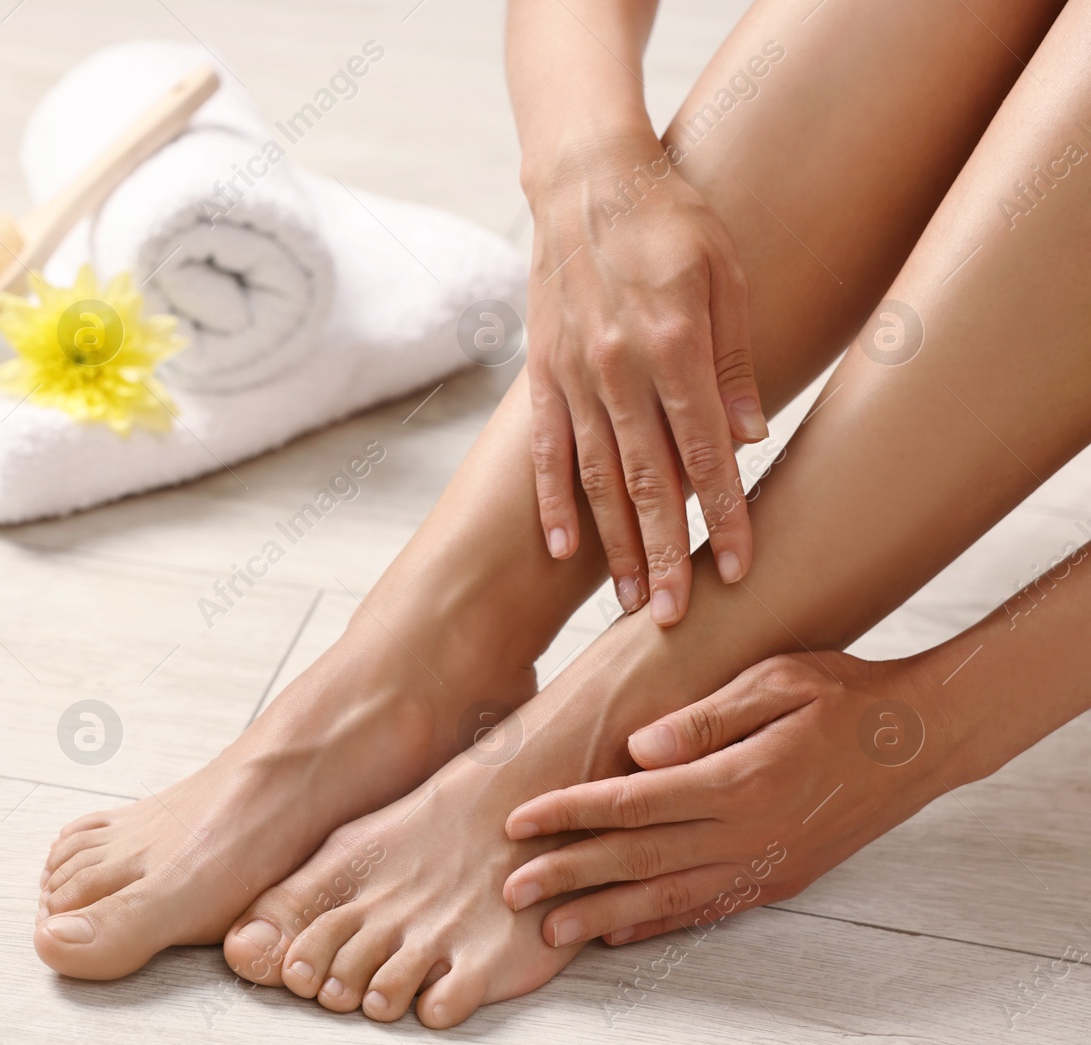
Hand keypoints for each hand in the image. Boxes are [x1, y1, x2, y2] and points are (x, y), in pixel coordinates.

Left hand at [499, 652, 951, 947]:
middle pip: (638, 860)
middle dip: (568, 876)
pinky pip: (708, 909)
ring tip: (548, 929)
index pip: (633, 802)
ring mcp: (766, 862)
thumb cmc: (843, 694)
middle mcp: (749, 832)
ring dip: (602, 914)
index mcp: (739, 778)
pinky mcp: (781, 878)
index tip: (517, 820)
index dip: (570, 813)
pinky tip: (619, 932)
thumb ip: (703, 718)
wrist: (920, 739)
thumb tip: (637, 750)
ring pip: (667, 897)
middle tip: (509, 890)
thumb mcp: (775, 681)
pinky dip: (659, 924)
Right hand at [524, 134, 766, 625]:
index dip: (721, 518)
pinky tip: (562, 548)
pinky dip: (552, 501)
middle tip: (673, 618)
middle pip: (645, 482)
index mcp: (673, 345)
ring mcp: (572, 374)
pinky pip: (546, 449)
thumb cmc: (671, 219)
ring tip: (627, 600)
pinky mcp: (541, 373)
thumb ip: (735, 360)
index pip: (705, 454)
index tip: (738, 571)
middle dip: (664, 555)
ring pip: (595, 477)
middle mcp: (618, 368)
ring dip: (612, 543)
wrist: (587, 178)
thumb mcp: (727, 274)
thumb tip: (750, 438)